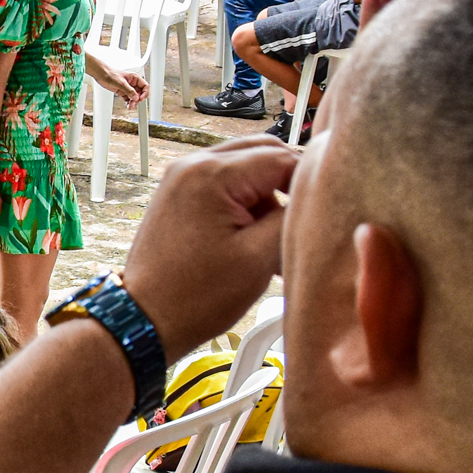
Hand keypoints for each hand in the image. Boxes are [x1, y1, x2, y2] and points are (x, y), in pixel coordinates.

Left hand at [120, 137, 302, 353]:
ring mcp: (182, 177)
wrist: (145, 319)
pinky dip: (246, 203)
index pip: (281, 156)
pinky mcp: (179, 193)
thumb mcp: (260, 257)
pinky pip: (224, 184)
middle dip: (290, 184)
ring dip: (268, 196)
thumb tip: (314, 197)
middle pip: (263, 153)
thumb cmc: (196, 297)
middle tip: (307, 220)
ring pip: (245, 168)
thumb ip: (293, 217)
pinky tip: (256, 237)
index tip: (326, 207)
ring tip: (277, 239)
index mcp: (212, 173)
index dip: (310, 181)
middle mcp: (193, 164)